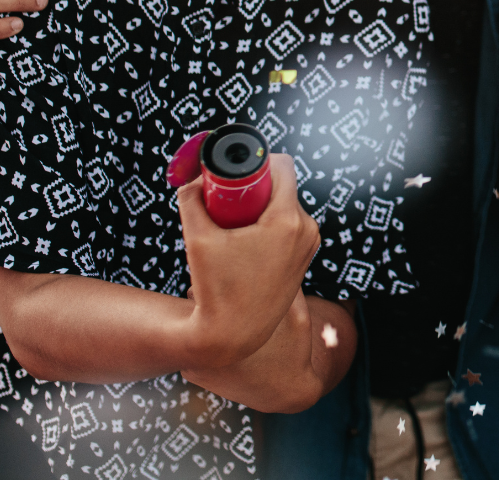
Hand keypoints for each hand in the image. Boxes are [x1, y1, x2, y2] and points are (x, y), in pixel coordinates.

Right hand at [178, 154, 321, 367]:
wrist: (233, 336)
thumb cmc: (215, 290)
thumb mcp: (197, 240)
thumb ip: (190, 201)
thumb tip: (190, 181)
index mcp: (288, 220)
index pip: (282, 165)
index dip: (255, 161)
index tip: (232, 174)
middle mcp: (306, 230)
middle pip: (281, 186)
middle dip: (252, 187)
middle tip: (224, 201)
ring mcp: (308, 245)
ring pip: (284, 206)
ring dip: (259, 207)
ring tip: (232, 227)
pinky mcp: (304, 258)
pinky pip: (288, 226)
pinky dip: (268, 225)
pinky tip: (244, 241)